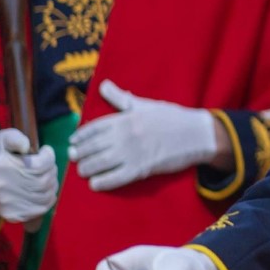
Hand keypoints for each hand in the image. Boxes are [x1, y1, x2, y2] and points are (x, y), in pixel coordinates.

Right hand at [0, 128, 57, 222]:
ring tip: (45, 176)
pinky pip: (42, 208)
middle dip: (51, 170)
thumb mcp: (0, 141)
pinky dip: (47, 198)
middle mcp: (4, 186)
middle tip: (47, 165)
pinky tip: (42, 190)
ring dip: (51, 184)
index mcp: (0, 166)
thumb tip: (26, 145)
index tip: (45, 152)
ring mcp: (8, 203)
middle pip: (45, 180)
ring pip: (46, 195)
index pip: (40, 164)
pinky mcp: (13, 214)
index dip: (48, 156)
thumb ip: (13, 137)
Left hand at [68, 80, 220, 191]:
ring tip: (83, 171)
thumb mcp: (146, 105)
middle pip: (92, 147)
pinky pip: (114, 179)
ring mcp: (131, 153)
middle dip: (80, 154)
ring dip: (86, 169)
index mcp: (124, 119)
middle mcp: (124, 136)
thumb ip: (121, 98)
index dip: (80, 137)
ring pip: (99, 164)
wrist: (197, 135)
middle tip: (73, 157)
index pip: (93, 128)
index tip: (73, 142)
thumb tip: (103, 85)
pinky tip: (95, 183)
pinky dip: (102, 182)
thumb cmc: (172, 118)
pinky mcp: (140, 170)